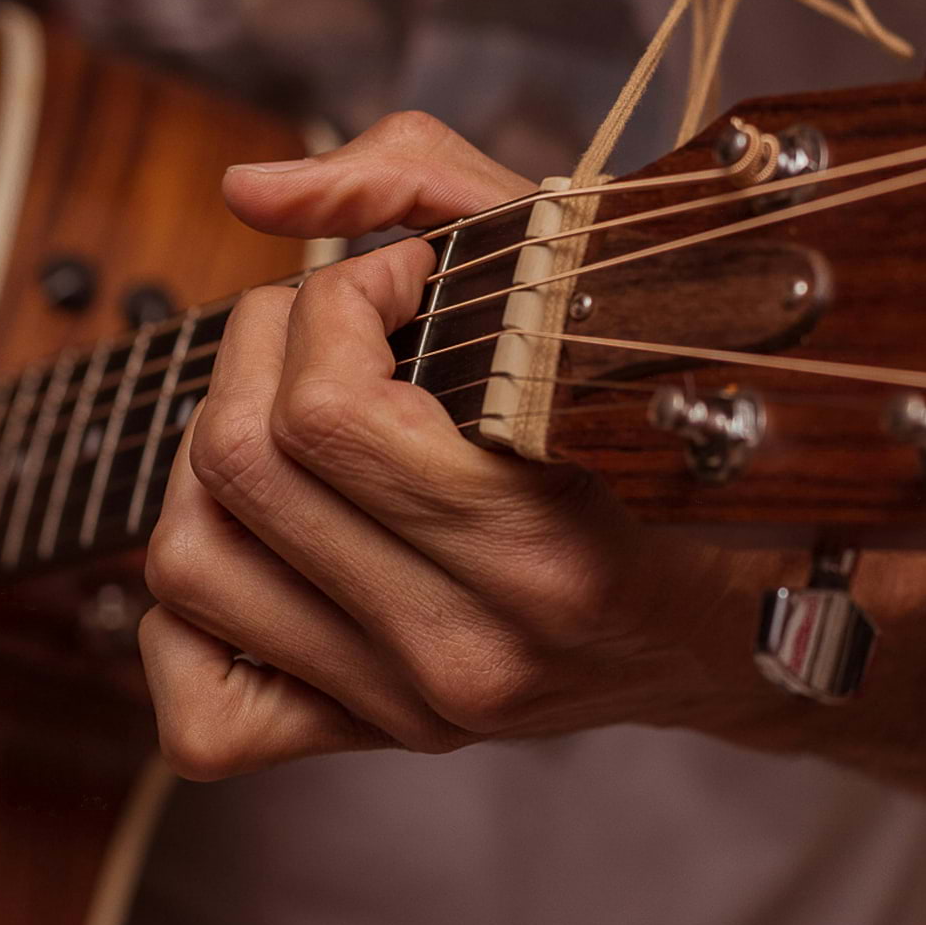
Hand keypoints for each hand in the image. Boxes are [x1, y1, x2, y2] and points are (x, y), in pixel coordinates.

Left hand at [138, 112, 757, 777]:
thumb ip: (422, 184)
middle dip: (265, 344)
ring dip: (209, 458)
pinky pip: (196, 704)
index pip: (328, 414)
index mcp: (544, 550)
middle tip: (335, 323)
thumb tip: (248, 190)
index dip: (338, 297)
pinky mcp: (371, 740)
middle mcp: (466, 651)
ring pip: (189, 564)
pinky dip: (187, 616)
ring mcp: (410, 708)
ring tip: (290, 415)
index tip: (405, 274)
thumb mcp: (589, 274)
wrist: (737, 626)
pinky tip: (266, 540)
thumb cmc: (672, 427)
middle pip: (237, 468)